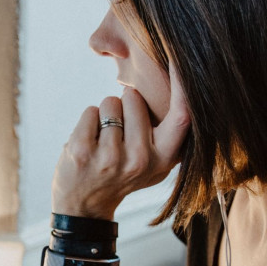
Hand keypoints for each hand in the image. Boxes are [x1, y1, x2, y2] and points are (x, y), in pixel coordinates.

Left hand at [52, 63, 189, 218]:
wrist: (84, 206)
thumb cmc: (123, 174)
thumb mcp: (155, 162)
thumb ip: (169, 132)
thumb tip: (183, 83)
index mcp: (164, 159)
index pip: (182, 115)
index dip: (183, 84)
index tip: (181, 58)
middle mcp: (141, 160)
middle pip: (135, 98)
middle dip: (125, 104)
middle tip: (120, 134)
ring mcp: (110, 157)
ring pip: (110, 102)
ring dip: (105, 115)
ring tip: (104, 141)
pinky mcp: (83, 152)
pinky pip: (91, 111)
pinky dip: (88, 121)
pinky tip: (89, 144)